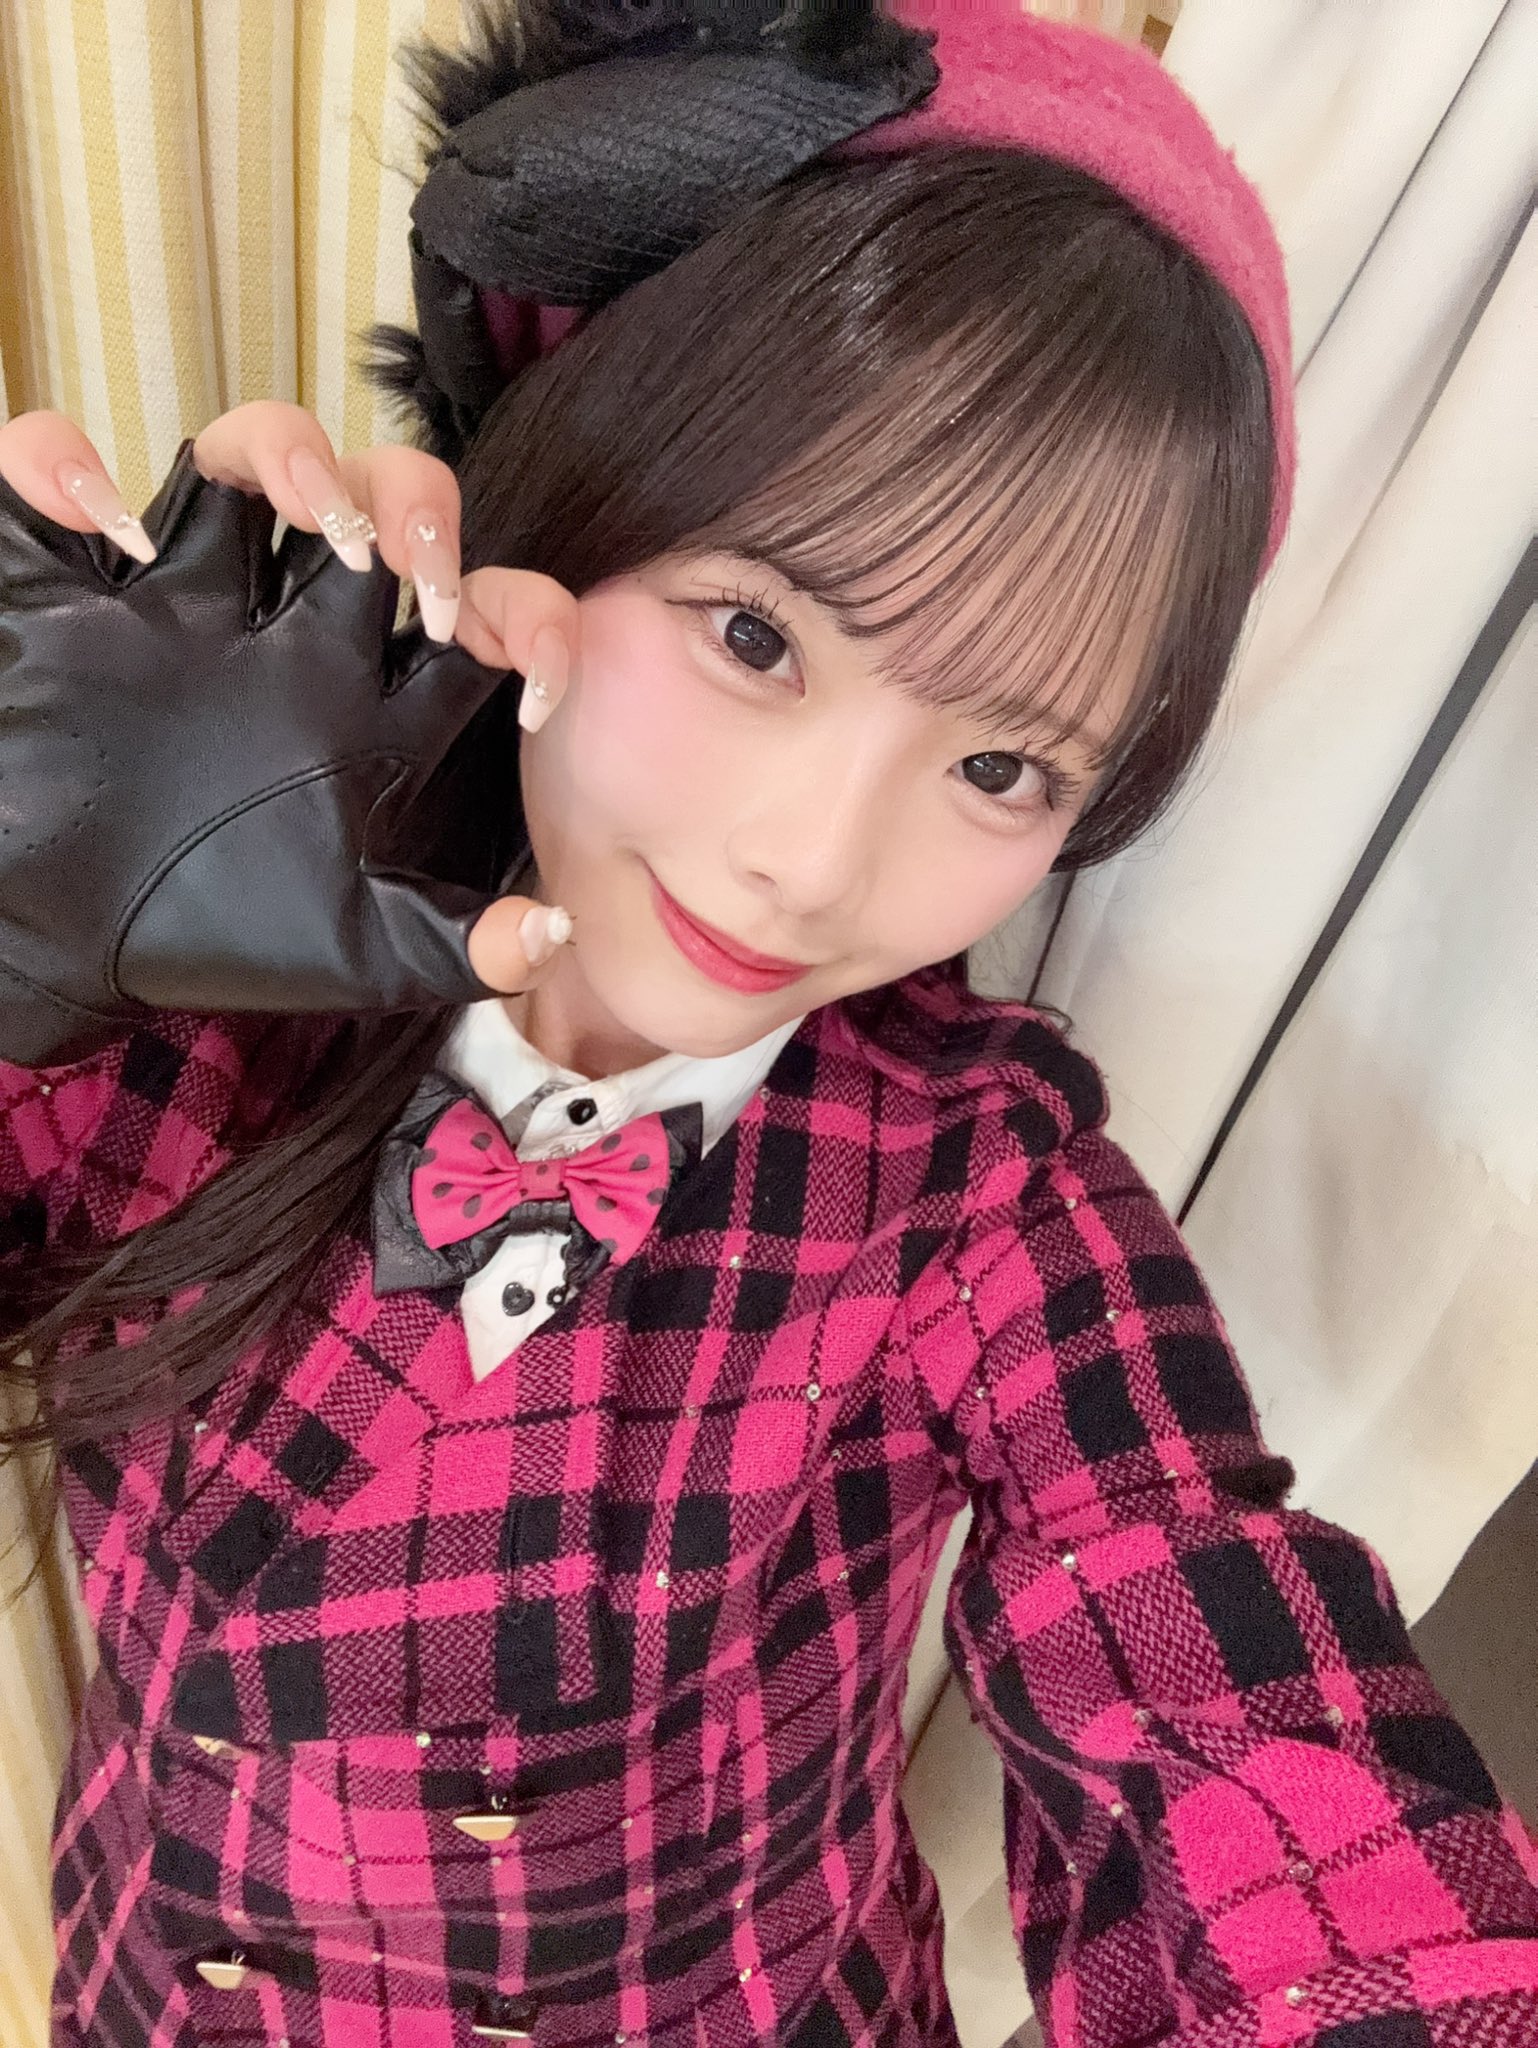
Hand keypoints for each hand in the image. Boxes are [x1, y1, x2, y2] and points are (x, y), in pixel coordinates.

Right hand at [0, 405, 578, 1061]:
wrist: (74, 951)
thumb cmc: (216, 934)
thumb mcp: (356, 949)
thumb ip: (457, 946)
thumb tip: (553, 931)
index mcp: (366, 699)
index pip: (477, 608)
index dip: (525, 619)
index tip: (522, 683)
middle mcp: (285, 630)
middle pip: (375, 497)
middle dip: (413, 502)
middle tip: (413, 575)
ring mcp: (179, 599)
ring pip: (247, 451)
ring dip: (288, 451)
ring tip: (314, 524)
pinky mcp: (65, 596)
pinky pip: (43, 471)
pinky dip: (61, 464)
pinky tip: (110, 537)